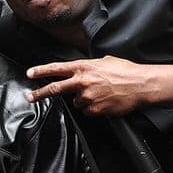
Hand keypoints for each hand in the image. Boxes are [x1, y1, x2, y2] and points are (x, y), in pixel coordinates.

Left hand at [26, 56, 156, 115]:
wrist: (142, 85)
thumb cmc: (126, 72)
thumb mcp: (104, 61)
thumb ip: (89, 67)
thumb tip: (82, 70)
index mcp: (83, 67)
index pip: (56, 68)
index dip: (41, 71)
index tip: (30, 73)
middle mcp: (82, 82)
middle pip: (54, 89)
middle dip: (39, 94)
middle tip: (31, 97)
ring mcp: (87, 97)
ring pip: (76, 102)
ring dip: (84, 100)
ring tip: (101, 94)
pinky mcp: (95, 110)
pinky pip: (88, 111)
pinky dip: (94, 108)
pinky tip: (104, 102)